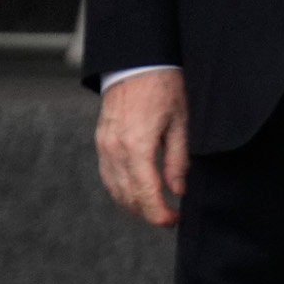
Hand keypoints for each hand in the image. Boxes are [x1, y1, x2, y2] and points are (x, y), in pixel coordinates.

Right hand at [95, 67, 189, 228]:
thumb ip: (178, 161)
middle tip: (171, 218)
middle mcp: (115, 148)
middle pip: (128, 197)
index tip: (176, 221)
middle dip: (149, 214)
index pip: (146, 195)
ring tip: (157, 209)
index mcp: (136, 146)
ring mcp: (104, 144)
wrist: (136, 62)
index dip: (161, 215)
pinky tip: (138, 193)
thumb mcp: (181, 124)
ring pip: (115, 189)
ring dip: (134, 205)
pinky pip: (108, 175)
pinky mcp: (101, 140)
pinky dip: (122, 190)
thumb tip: (178, 191)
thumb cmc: (164, 88)